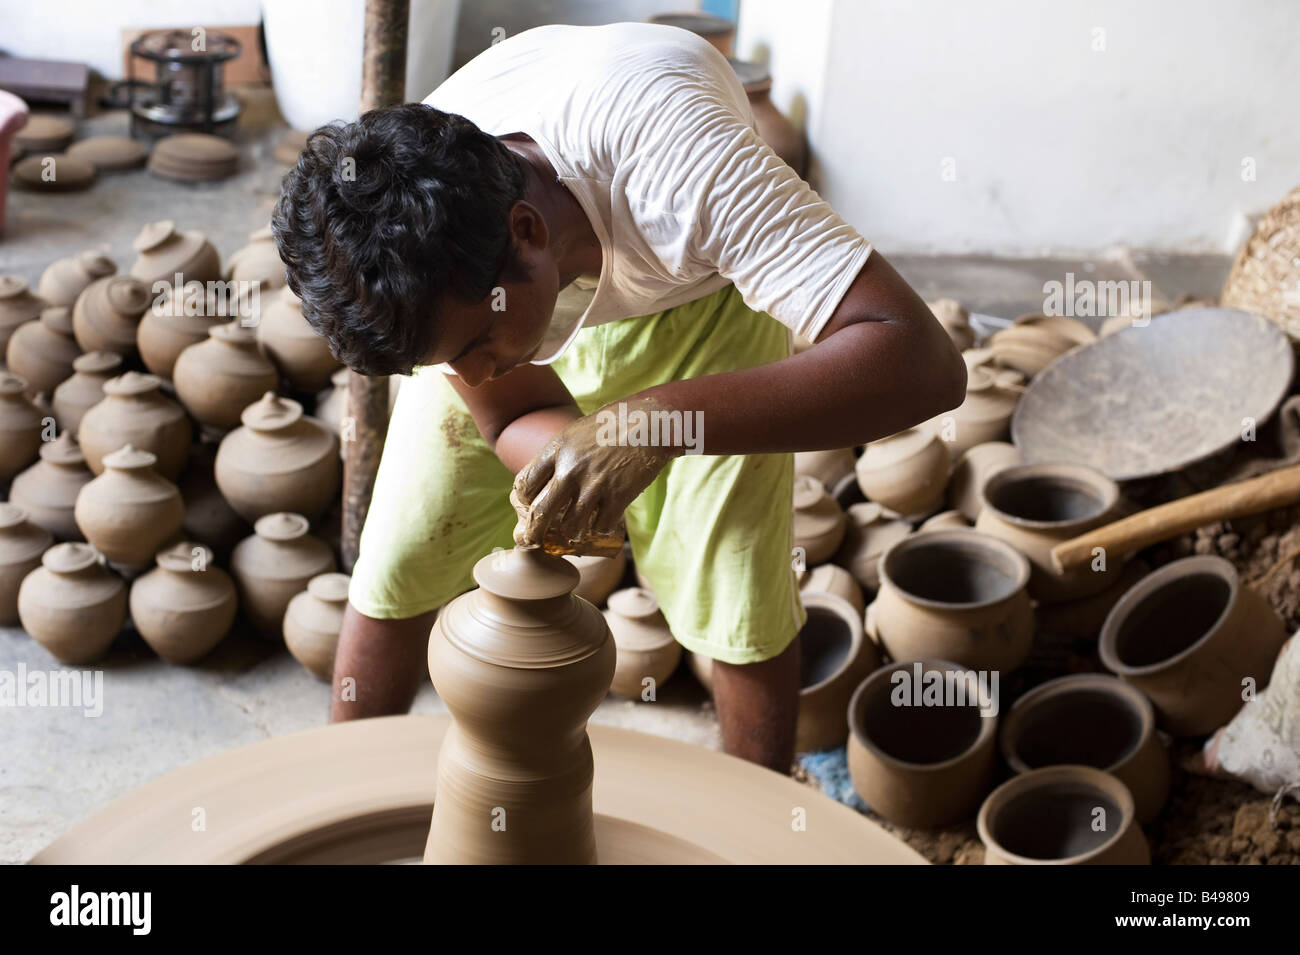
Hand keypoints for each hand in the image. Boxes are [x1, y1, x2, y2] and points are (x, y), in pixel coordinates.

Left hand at [512, 396, 683, 555]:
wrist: (651, 421)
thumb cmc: (613, 424)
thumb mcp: (577, 432)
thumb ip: (560, 454)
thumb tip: (545, 477)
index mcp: (557, 450)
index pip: (525, 483)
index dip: (524, 501)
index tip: (529, 507)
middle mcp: (571, 468)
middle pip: (541, 512)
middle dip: (534, 532)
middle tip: (535, 541)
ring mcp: (594, 484)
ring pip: (571, 526)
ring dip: (572, 533)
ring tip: (575, 532)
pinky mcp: (618, 495)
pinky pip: (602, 526)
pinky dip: (602, 529)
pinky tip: (604, 523)